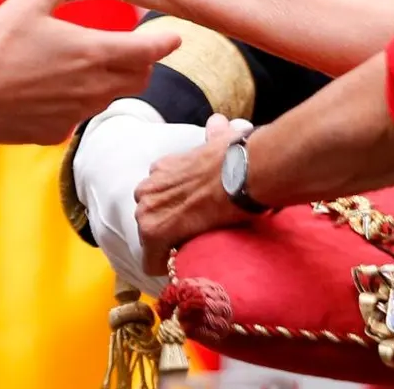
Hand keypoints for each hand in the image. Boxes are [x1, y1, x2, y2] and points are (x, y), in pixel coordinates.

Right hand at [0, 0, 183, 145]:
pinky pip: (79, 116)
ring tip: (86, 63)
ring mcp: (76, 113)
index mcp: (93, 53)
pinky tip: (53, 87)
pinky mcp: (57, 132)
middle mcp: (93, 88)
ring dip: (110, 81)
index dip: (165, 42)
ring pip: (110, 97)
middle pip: (139, 79)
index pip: (149, 51)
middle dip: (141, 63)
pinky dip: (77, 101)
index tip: (173, 35)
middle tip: (130, 48)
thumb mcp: (31, 2)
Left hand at [73, 104, 220, 298]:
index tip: (189, 219)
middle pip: (149, 216)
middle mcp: (149, 186)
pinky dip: (165, 268)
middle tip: (192, 236)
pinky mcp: (155, 232)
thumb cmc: (238, 158)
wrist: (244, 172)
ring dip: (166, 246)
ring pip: (149, 238)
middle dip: (167, 226)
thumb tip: (219, 122)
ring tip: (190, 252)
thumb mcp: (219, 139)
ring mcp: (148, 208)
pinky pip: (153, 261)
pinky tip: (180, 271)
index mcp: (163, 167)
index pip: (157, 195)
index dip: (173, 210)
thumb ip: (215, 133)